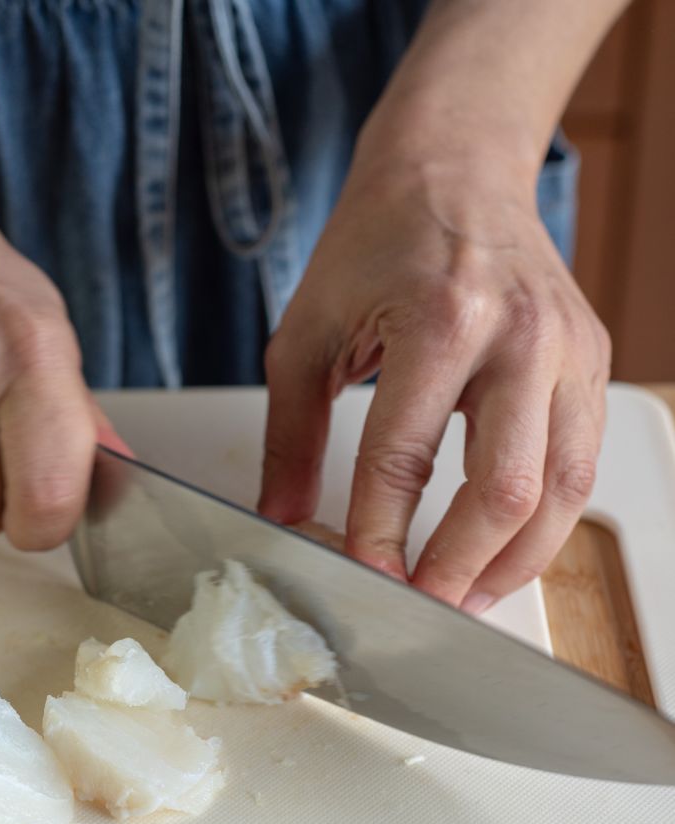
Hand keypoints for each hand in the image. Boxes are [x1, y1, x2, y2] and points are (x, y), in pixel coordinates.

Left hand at [259, 157, 610, 612]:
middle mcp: (520, 337)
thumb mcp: (306, 331)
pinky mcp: (592, 365)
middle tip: (417, 607)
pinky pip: (579, 469)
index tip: (361, 579)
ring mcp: (570, 351)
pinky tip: (500, 554)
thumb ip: (288, 434)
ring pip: (559, 494)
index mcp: (443, 319)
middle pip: (503, 492)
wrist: (457, 167)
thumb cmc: (378, 240)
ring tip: (462, 599)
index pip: (405, 459)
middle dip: (455, 569)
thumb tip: (280, 518)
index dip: (379, 534)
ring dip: (510, 564)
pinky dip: (543, 527)